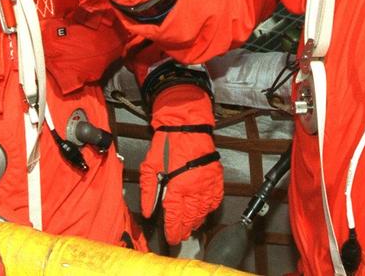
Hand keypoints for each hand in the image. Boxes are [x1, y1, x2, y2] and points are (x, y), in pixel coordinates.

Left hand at [140, 84, 223, 245]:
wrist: (186, 125)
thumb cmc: (166, 143)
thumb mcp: (150, 166)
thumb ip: (148, 191)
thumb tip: (148, 211)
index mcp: (177, 188)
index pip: (175, 218)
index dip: (173, 231)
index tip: (171, 239)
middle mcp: (195, 189)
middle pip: (191, 218)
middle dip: (185, 230)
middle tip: (180, 237)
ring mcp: (208, 184)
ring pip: (204, 211)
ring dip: (197, 221)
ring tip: (191, 227)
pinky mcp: (216, 177)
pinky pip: (216, 199)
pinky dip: (210, 208)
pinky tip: (205, 211)